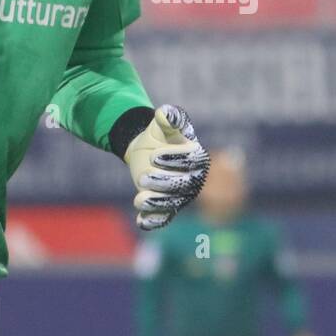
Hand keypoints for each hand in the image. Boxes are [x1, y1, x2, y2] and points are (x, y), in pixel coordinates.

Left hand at [123, 104, 208, 230]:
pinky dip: (154, 221)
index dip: (175, 160)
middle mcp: (194, 178)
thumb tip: (166, 113)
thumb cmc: (159, 135)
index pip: (192, 161)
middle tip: (142, 178)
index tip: (155, 156)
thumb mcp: (161, 124)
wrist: (147, 150)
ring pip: (173, 203)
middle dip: (163, 183)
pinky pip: (164, 218)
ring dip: (157, 204)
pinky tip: (141, 222)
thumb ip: (167, 118)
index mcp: (197, 156)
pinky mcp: (168, 207)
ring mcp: (181, 195)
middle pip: (183, 185)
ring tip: (138, 199)